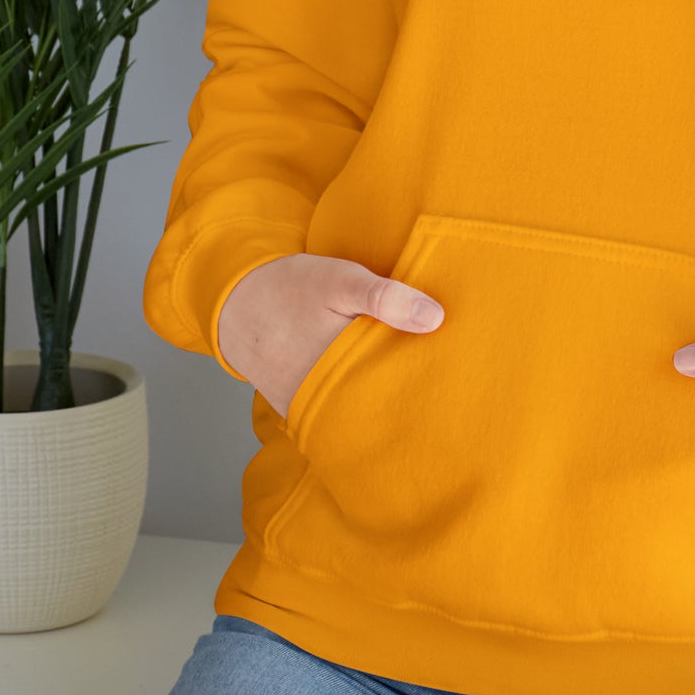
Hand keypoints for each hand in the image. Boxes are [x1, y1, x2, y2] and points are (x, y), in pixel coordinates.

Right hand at [216, 253, 444, 417]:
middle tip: (448, 390)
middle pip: (382, 407)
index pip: (398, 388)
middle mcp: (323, 398)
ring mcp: (309, 408)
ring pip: (360, 414)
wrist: (236, 302)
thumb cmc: (293, 288)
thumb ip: (385, 298)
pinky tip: (382, 393)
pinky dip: (359, 405)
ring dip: (385, 403)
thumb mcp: (341, 280)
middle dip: (411, 399)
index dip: (429, 385)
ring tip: (423, 396)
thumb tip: (435, 319)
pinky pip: (336, 413)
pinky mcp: (299, 410)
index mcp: (340, 367)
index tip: (458, 378)